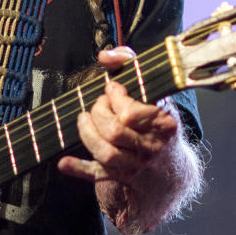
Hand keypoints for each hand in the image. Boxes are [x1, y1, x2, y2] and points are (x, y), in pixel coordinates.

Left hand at [57, 46, 181, 232]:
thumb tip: (106, 55)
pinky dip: (79, 168)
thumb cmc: (157, 122)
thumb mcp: (154, 93)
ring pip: (105, 152)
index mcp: (165, 124)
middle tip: (98, 106)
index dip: (114, 98)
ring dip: (87, 134)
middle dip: (98, 113)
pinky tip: (64, 162)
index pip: (131, 113)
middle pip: (114, 131)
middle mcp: (153, 147)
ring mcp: (138, 166)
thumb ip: (131, 64)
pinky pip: (98, 175)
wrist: (171, 170)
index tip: (112, 89)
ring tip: (84, 120)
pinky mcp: (123, 179)